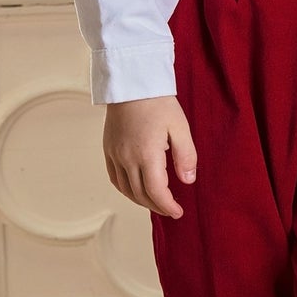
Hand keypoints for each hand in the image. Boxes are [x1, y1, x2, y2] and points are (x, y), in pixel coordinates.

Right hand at [103, 96, 196, 218]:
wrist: (132, 83)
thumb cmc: (159, 103)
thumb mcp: (180, 127)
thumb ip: (186, 156)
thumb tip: (188, 181)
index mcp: (147, 154)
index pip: (156, 191)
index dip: (167, 206)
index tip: (178, 212)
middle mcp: (127, 158)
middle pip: (140, 194)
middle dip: (157, 206)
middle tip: (171, 210)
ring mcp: (114, 154)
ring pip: (126, 189)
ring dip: (141, 200)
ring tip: (157, 203)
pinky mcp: (108, 149)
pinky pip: (114, 178)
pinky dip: (126, 189)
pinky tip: (137, 190)